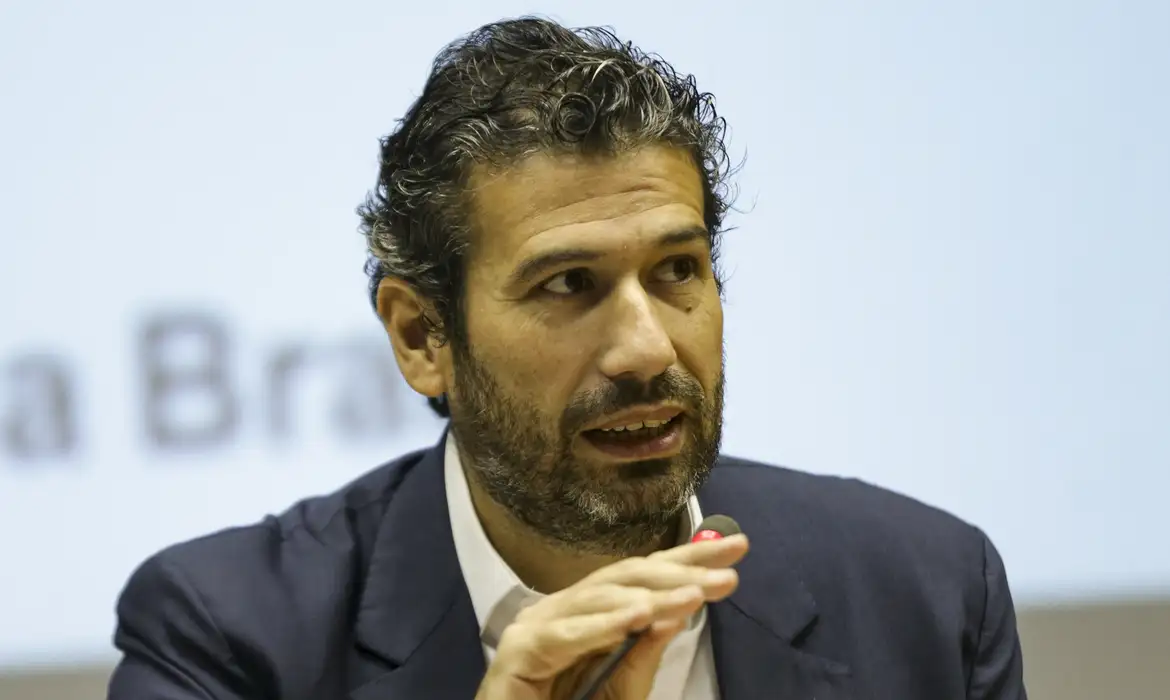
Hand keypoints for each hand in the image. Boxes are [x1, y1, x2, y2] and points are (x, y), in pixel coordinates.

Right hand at [474, 533, 748, 699]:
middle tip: (728, 573)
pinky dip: (604, 625)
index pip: (644, 577)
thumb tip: (681, 609)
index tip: (738, 548)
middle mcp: (563, 609)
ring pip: (602, 599)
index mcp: (590, 613)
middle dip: (680, 570)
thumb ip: (645, 652)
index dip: (689, 559)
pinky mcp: (520, 651)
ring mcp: (538, 625)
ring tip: (696, 595)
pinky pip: (568, 634)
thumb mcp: (621, 688)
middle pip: (626, 576)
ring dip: (653, 596)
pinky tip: (639, 616)